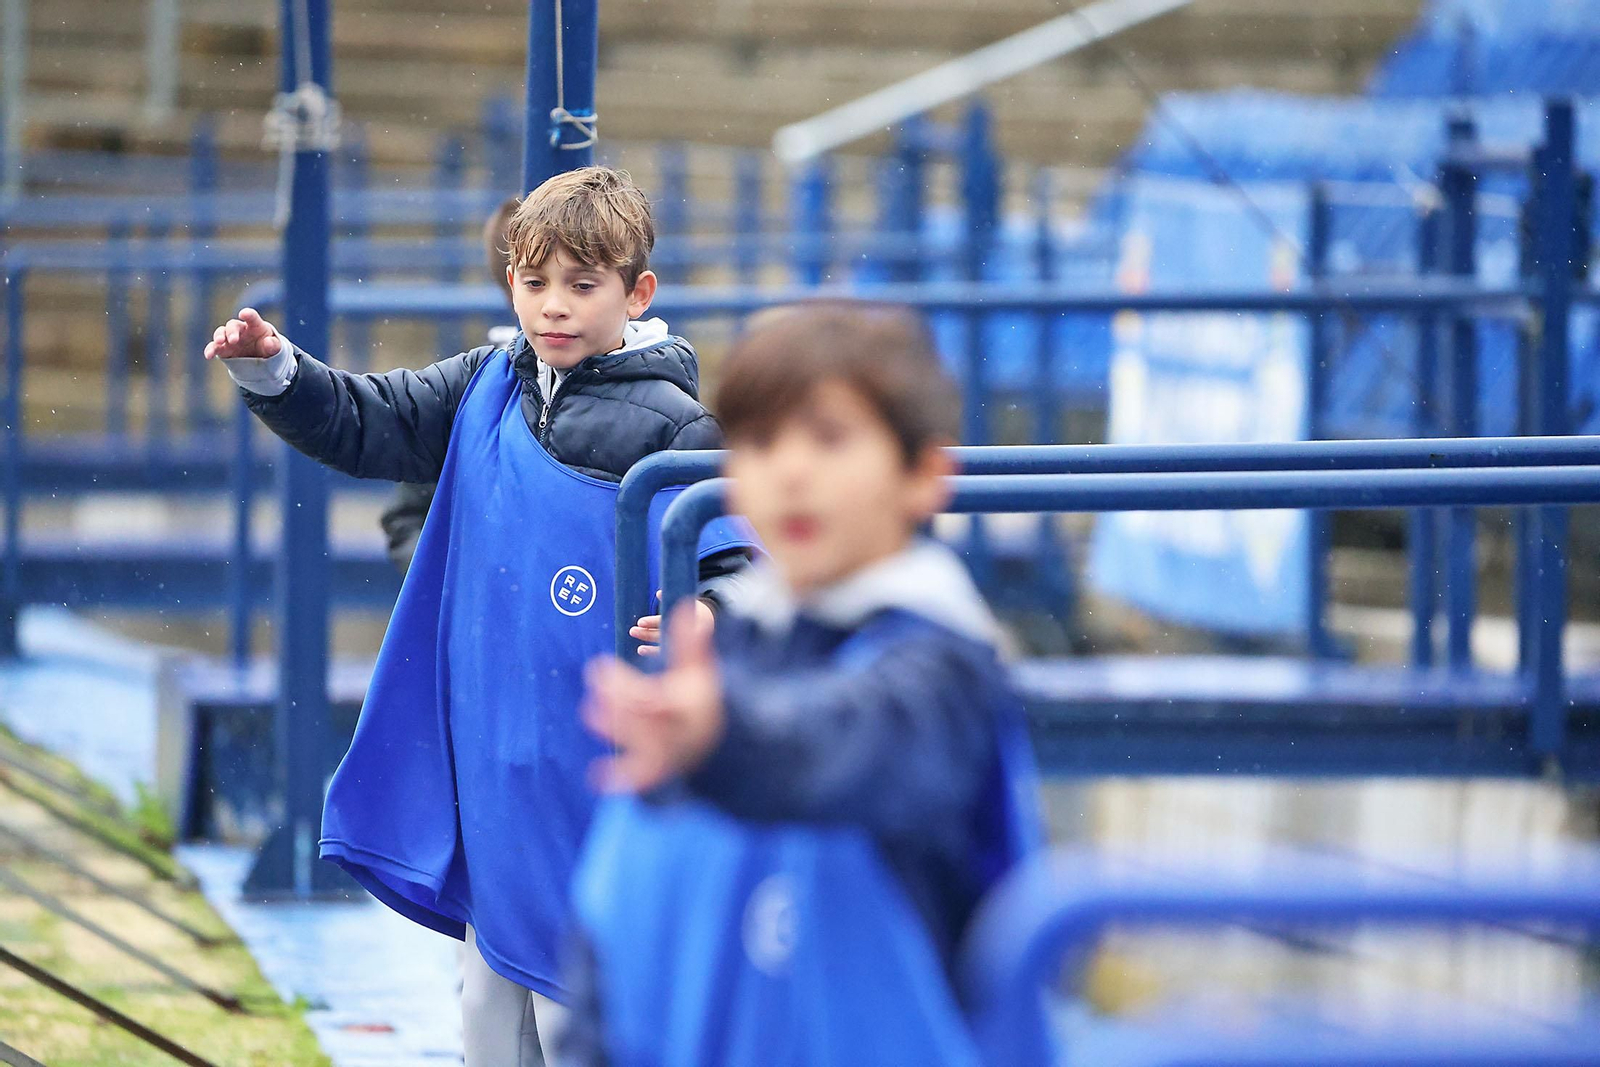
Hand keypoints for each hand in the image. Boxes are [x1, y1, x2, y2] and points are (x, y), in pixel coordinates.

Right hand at [203, 307, 282, 360]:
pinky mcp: (224, 349)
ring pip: (221, 333)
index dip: (248, 315)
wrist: (261, 358)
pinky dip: (210, 350)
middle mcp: (240, 330)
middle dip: (231, 331)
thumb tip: (268, 342)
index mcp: (255, 325)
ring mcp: (230, 339)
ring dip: (218, 337)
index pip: (252, 317)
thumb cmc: (268, 347)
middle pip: (233, 325)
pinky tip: (208, 355)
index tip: (244, 314)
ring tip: (220, 342)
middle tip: (233, 340)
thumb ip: (274, 345)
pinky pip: (214, 347)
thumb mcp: (275, 347)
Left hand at [584, 601, 722, 792]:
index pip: (647, 695)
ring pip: (640, 744)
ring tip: (591, 713)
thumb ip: (691, 643)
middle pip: (642, 720)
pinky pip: (642, 775)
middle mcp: (674, 729)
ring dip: (616, 730)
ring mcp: (667, 751)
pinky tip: (596, 776)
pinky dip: (621, 776)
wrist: (721, 739)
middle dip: (617, 707)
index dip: (621, 683)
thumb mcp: (699, 671)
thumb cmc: (702, 698)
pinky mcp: (660, 768)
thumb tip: (685, 606)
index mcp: (680, 704)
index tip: (599, 667)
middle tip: (594, 696)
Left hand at [630, 596, 713, 655]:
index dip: (653, 622)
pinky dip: (653, 652)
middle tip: (632, 630)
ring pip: (664, 646)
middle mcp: (689, 634)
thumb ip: (674, 598)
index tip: (640, 622)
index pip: (667, 621)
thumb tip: (659, 594)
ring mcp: (686, 645)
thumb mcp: (692, 602)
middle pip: (663, 635)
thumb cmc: (698, 611)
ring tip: (637, 646)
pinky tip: (640, 650)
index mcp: (691, 620)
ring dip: (649, 645)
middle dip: (647, 634)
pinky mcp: (684, 654)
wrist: (714, 626)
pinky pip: (667, 655)